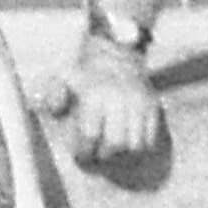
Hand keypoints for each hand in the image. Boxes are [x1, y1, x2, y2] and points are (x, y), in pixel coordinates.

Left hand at [42, 34, 167, 173]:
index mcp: (95, 93)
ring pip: (136, 146)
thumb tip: (55, 109)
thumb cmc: (85, 73)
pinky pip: (150, 140)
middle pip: (115, 145)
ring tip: (112, 152)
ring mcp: (140, 103)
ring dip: (123, 155)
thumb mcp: (63, 78)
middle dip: (104, 156)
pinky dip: (139, 148)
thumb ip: (54, 94)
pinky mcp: (153, 107)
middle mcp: (120, 98)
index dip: (84, 152)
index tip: (81, 155)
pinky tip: (126, 145)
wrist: (116, 52)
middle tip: (96, 156)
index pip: (90, 135)